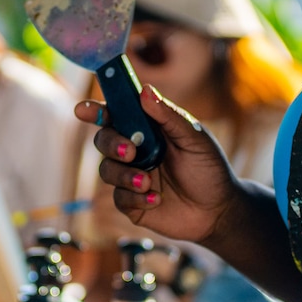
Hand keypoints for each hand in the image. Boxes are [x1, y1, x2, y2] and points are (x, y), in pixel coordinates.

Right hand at [74, 85, 242, 246]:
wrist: (218, 211)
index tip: (83, 110)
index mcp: (148, 129)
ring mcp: (131, 176)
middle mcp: (135, 150)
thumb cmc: (208, 168)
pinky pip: (119, 198)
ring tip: (148, 182)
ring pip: (106, 170)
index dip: (97, 110)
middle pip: (104, 140)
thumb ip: (169, 116)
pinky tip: (157, 199)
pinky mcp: (132, 203)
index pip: (117, 114)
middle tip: (130, 152)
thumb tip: (145, 90)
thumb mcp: (194, 139)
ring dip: (124, 175)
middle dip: (111, 143)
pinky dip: (135, 198)